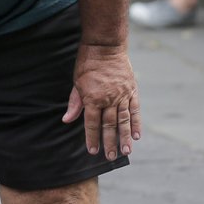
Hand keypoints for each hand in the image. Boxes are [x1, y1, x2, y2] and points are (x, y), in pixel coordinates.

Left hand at [63, 42, 140, 159]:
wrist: (105, 46)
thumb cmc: (87, 64)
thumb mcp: (77, 83)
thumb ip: (75, 103)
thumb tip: (67, 120)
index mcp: (93, 98)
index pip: (92, 123)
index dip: (92, 138)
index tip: (93, 151)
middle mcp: (109, 99)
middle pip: (109, 125)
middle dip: (110, 142)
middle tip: (111, 157)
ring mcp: (122, 95)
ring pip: (124, 120)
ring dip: (125, 137)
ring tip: (127, 151)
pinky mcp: (132, 90)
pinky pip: (135, 109)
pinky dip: (136, 123)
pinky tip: (137, 135)